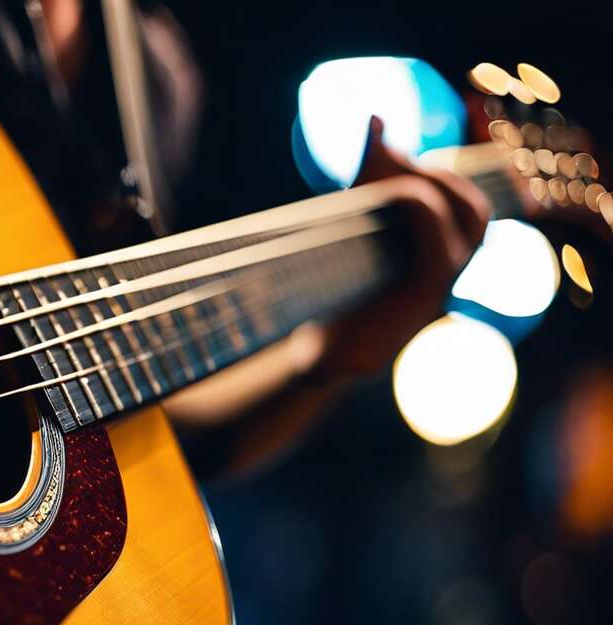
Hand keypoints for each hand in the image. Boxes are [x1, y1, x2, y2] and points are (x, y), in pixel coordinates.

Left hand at [312, 117, 491, 377]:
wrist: (323, 343)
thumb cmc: (340, 282)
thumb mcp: (354, 217)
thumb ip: (370, 171)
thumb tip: (376, 117)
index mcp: (444, 240)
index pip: (478, 189)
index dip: (481, 144)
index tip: (469, 101)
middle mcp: (455, 260)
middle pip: (477, 201)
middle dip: (438, 169)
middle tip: (387, 155)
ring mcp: (447, 280)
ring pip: (469, 219)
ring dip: (429, 186)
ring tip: (383, 180)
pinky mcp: (427, 297)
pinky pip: (441, 247)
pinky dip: (421, 213)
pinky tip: (392, 198)